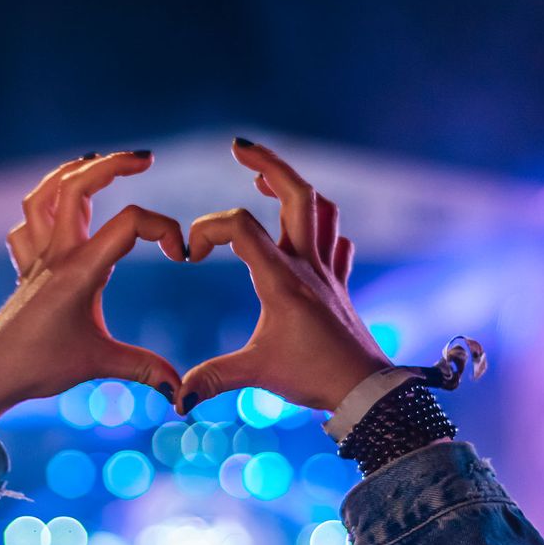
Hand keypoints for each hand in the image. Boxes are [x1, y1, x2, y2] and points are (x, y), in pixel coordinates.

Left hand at [0, 151, 186, 422]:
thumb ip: (145, 369)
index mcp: (80, 270)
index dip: (164, 229)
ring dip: (70, 172)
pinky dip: (41, 210)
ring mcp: (36, 260)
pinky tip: (57, 215)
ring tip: (97, 162)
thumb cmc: (39, 368)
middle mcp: (56, 255)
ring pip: (44, 195)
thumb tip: (181, 392)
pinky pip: (26, 226)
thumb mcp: (99, 364)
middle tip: (146, 158)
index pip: (129, 223)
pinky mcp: (24, 271)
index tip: (180, 255)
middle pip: (77, 186)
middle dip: (112, 164)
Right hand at [177, 140, 390, 413]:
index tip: (190, 255)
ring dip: (294, 186)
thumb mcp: (256, 374)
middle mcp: (307, 266)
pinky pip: (337, 241)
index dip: (207, 229)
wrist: (366, 390)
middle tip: (239, 146)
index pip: (240, 227)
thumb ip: (213, 377)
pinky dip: (321, 225)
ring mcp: (328, 272)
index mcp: (281, 280)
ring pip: (320, 210)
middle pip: (296, 195)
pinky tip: (306, 229)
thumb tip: (177, 398)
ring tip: (267, 178)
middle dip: (267, 164)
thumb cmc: (313, 377)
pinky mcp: (340, 285)